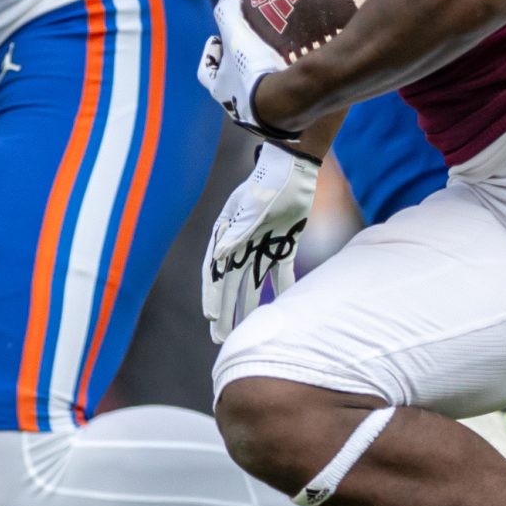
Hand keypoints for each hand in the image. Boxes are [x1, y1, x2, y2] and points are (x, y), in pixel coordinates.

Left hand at [197, 0, 297, 139]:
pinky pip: (277, 94)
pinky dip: (280, 80)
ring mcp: (258, 113)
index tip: (216, 39)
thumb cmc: (252, 70)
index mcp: (220, 88)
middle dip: (236, 64)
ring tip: (271, 54)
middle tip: (246, 45)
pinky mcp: (280, 116)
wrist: (284, 102)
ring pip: (254, 89)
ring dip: (258, 74)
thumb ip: (229, 13)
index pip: (205, 71)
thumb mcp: (236, 35)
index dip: (208, 55)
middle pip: (230, 81)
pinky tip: (292, 66)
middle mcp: (235, 104)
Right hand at [202, 144, 318, 342]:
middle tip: (220, 337)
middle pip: (230, 283)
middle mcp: (241, 243)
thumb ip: (236, 234)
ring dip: (249, 304)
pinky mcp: (283, 243)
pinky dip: (282, 287)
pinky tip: (283, 307)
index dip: (212, 295)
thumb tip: (218, 261)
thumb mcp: (249, 209)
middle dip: (226, 309)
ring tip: (247, 328)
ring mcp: (262, 244)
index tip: (210, 319)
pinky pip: (281, 271)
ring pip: (253, 282)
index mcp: (226, 234)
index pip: (215, 271)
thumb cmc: (267, 185)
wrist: (294, 167)